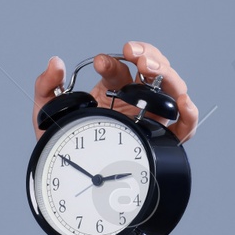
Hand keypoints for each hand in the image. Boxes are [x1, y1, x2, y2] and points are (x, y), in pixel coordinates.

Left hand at [32, 41, 199, 143]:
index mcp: (112, 90)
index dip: (114, 61)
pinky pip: (183, 126)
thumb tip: (55, 63)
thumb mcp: (45, 114)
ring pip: (171, 90)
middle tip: (136, 55)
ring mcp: (150, 118)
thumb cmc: (60, 144)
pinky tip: (182, 103)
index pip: (121, 68)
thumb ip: (45, 86)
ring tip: (151, 68)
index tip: (99, 62)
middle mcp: (135, 101)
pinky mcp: (160, 141)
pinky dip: (189, 114)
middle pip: (154, 70)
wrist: (66, 178)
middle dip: (149, 56)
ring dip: (167, 74)